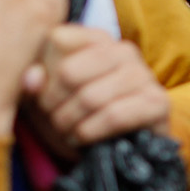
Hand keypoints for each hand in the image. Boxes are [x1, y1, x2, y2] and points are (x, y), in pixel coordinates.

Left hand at [21, 26, 171, 153]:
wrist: (115, 151)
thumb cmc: (75, 116)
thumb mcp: (45, 97)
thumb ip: (32, 82)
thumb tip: (31, 80)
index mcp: (95, 39)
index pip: (57, 39)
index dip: (42, 75)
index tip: (40, 97)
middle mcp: (122, 49)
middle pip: (69, 72)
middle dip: (52, 104)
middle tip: (52, 120)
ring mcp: (144, 74)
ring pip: (90, 97)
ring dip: (69, 123)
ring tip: (66, 132)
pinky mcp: (158, 102)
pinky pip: (115, 116)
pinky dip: (90, 132)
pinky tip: (83, 139)